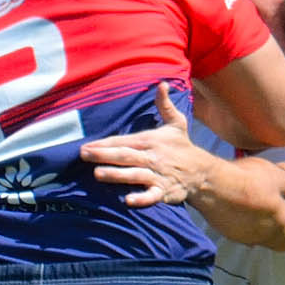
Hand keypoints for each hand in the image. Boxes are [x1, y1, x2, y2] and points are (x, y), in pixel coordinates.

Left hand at [80, 82, 215, 207]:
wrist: (201, 172)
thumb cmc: (181, 147)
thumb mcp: (176, 123)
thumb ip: (164, 105)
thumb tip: (162, 84)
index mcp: (150, 141)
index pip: (123, 141)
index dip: (104, 143)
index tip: (86, 146)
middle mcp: (152, 157)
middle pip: (125, 156)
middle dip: (104, 155)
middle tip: (84, 155)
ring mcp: (158, 175)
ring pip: (135, 174)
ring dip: (117, 175)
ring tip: (98, 174)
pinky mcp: (164, 192)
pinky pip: (152, 196)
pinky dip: (141, 199)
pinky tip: (128, 201)